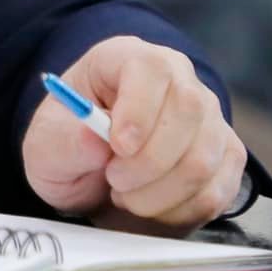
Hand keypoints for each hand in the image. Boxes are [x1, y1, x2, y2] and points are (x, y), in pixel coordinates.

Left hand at [21, 36, 246, 232]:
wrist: (90, 173)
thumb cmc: (70, 145)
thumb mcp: (46, 144)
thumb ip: (64, 141)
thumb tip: (94, 141)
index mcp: (127, 58)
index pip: (151, 68)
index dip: (140, 108)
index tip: (118, 147)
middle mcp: (178, 79)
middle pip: (189, 111)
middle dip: (148, 163)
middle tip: (114, 181)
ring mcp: (208, 117)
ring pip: (205, 159)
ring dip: (160, 194)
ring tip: (127, 194)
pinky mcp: (225, 155)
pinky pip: (217, 191)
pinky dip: (180, 212)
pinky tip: (153, 206)